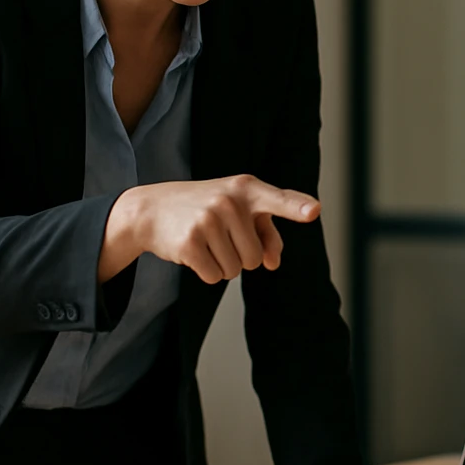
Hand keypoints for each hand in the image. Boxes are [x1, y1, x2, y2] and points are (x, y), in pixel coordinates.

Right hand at [100, 174, 318, 282]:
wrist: (150, 209)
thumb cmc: (203, 208)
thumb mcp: (236, 209)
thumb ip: (265, 231)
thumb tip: (273, 262)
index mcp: (246, 188)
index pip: (277, 199)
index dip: (296, 207)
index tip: (314, 211)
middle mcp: (229, 202)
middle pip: (255, 257)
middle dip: (239, 256)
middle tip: (219, 236)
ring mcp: (208, 221)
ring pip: (236, 270)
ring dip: (222, 264)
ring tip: (205, 240)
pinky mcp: (189, 242)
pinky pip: (214, 276)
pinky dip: (206, 271)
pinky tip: (193, 250)